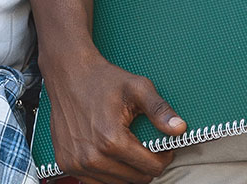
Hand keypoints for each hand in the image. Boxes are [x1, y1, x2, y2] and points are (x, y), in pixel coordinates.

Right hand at [42, 47, 184, 183]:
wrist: (69, 74)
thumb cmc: (102, 80)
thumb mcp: (137, 88)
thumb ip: (160, 110)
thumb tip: (180, 129)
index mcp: (112, 140)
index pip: (151, 168)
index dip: (163, 157)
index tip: (162, 146)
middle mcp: (92, 157)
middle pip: (136, 179)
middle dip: (146, 164)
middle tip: (144, 145)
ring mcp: (76, 164)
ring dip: (126, 171)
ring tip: (126, 147)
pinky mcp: (66, 164)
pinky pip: (95, 182)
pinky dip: (107, 173)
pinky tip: (109, 154)